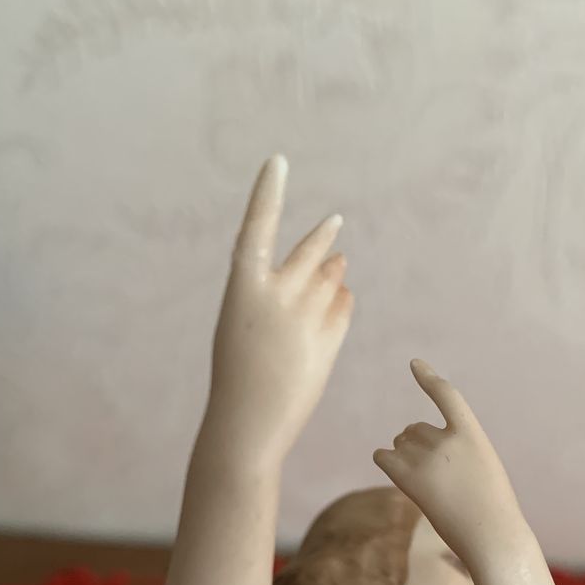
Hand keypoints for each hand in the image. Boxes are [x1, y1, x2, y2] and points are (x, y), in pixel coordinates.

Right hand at [208, 155, 352, 458]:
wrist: (248, 423)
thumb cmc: (240, 372)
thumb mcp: (245, 322)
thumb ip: (283, 289)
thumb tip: (339, 262)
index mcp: (242, 287)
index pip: (256, 227)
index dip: (267, 193)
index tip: (277, 161)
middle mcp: (275, 295)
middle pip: (310, 252)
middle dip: (324, 237)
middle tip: (336, 221)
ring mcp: (305, 317)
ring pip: (332, 278)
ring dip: (334, 273)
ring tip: (335, 272)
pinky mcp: (329, 339)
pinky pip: (345, 306)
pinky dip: (342, 304)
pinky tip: (335, 309)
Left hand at [373, 360, 526, 565]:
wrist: (491, 536)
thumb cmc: (491, 507)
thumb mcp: (482, 467)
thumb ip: (455, 449)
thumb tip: (410, 442)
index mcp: (472, 434)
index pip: (447, 396)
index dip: (429, 378)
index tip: (414, 364)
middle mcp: (447, 440)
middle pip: (415, 430)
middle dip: (418, 445)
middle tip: (440, 478)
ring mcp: (426, 458)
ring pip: (401, 443)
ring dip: (405, 456)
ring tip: (429, 484)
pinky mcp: (408, 478)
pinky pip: (383, 456)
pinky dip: (385, 460)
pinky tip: (395, 472)